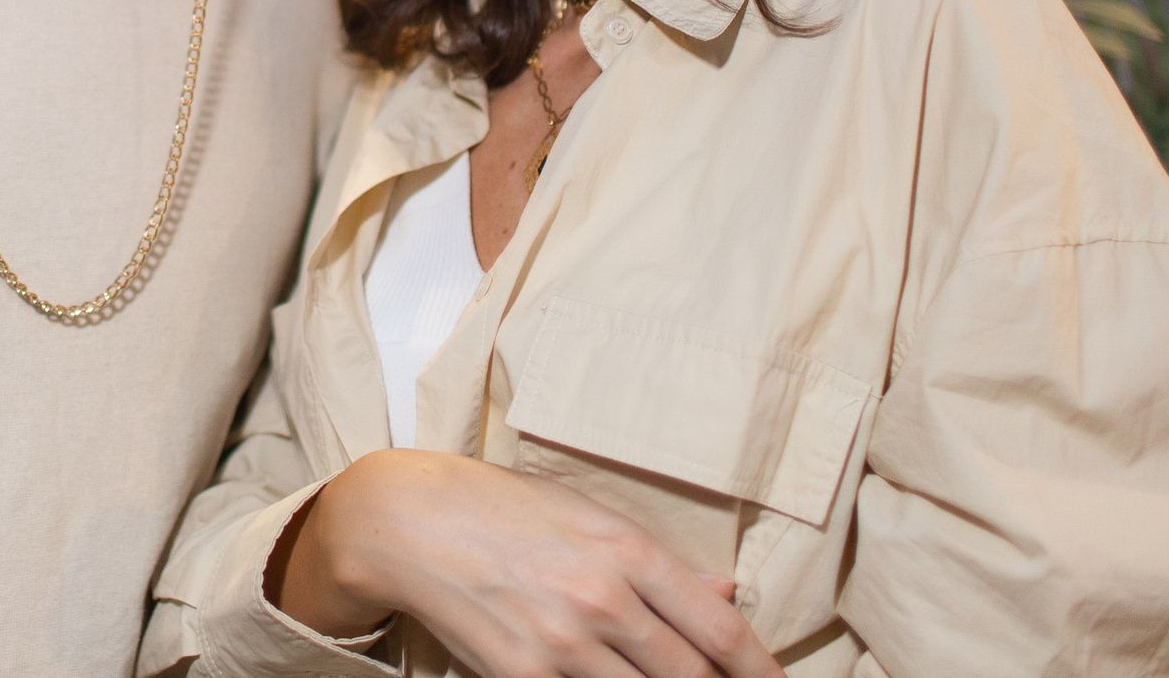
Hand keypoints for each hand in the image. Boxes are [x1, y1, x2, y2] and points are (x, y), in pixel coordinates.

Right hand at [269, 449, 783, 677]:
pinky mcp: (522, 677)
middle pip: (692, 676)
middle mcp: (602, 601)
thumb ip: (657, 560)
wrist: (409, 522)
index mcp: (625, 550)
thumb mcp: (587, 511)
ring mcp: (562, 646)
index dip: (759, 668)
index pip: (718, 631)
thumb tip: (725, 595)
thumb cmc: (503, 507)